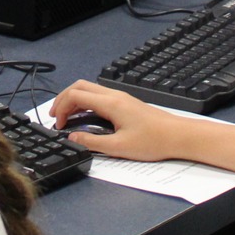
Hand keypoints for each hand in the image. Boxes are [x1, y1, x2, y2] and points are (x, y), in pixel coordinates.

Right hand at [47, 79, 186, 161]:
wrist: (178, 136)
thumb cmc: (154, 141)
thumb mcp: (119, 148)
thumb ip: (92, 142)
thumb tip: (73, 137)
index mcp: (111, 103)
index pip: (75, 95)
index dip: (61, 108)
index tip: (58, 124)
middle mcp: (114, 96)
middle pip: (80, 86)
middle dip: (63, 99)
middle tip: (55, 117)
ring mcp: (121, 98)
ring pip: (89, 90)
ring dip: (74, 100)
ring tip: (67, 118)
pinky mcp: (126, 103)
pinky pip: (99, 96)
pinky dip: (85, 103)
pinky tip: (85, 118)